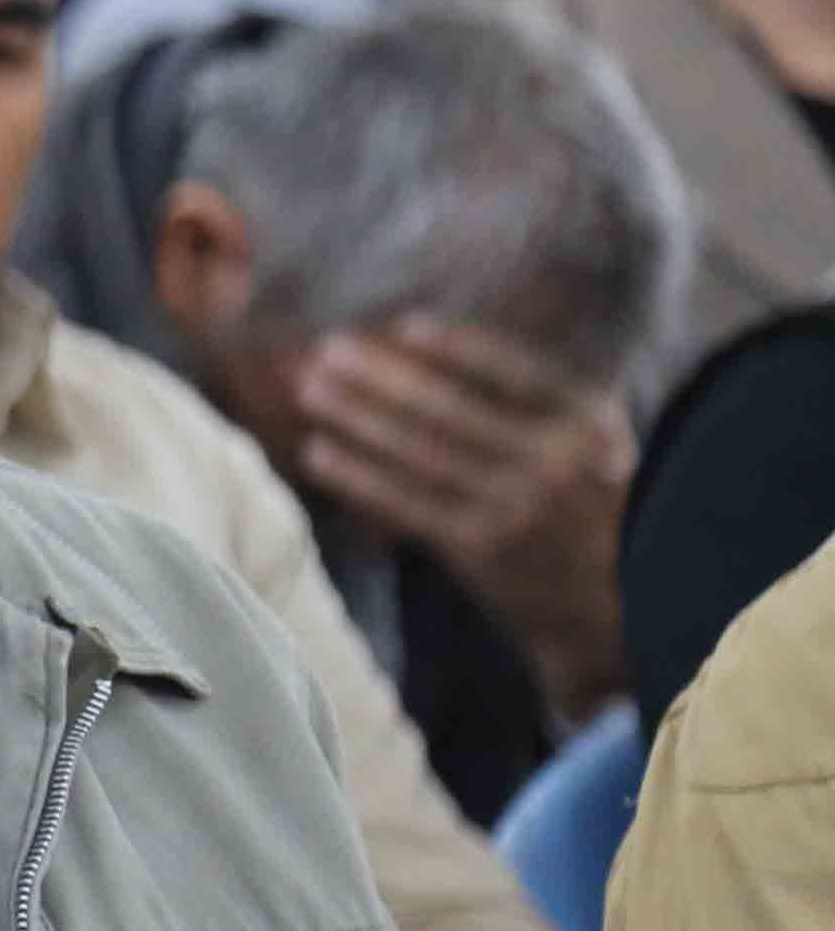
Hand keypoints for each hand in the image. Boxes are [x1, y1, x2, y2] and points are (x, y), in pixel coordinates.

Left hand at [297, 317, 633, 709]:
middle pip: (453, 408)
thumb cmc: (596, 508)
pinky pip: (409, 502)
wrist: (620, 603)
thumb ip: (540, 402)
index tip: (405, 327)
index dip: (460, 348)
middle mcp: (556, 462)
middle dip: (383, 377)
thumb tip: (441, 353)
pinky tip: (320, 452)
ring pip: (422, 452)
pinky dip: (360, 475)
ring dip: (359, 417)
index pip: (519, 373)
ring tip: (310, 389)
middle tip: (326, 348)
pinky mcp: (482, 548)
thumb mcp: (597, 445)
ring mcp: (517, 507)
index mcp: (589, 424)